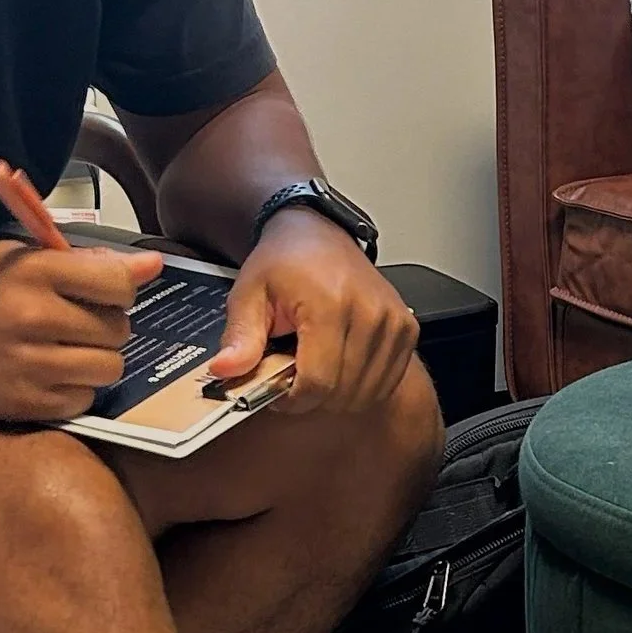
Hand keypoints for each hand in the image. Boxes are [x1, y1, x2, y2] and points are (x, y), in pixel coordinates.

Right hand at [0, 240, 161, 420]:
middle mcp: (34, 319)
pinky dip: (76, 390)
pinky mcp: (23, 404)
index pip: (117, 284)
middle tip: (79, 323)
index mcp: (34, 273)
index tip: (105, 292)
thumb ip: (85, 262)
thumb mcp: (18, 258)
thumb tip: (152, 266)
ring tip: (69, 350)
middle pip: (118, 329)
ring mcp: (29, 366)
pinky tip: (51, 374)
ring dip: (97, 360)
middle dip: (108, 325)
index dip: (120, 289)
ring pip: (109, 368)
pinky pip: (84, 400)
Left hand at [209, 210, 418, 413]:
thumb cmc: (284, 261)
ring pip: (366, 393)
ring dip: (337, 393)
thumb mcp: (249, 294)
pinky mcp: (407, 329)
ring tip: (314, 366)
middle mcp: (370, 313)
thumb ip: (240, 337)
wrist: (317, 233)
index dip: (292, 399)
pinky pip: (386, 381)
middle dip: (312, 396)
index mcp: (330, 304)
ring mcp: (394, 322)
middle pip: (342, 392)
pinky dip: (361, 384)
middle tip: (291, 376)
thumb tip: (224, 370)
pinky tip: (339, 364)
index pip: (318, 382)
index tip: (276, 392)